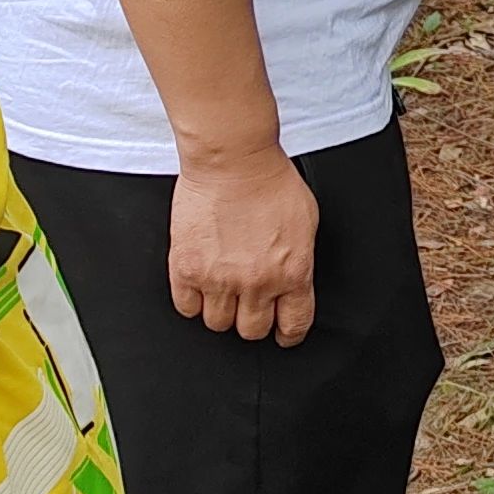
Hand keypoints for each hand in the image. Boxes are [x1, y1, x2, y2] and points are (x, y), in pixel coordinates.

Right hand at [171, 146, 320, 343]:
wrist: (232, 159)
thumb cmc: (270, 180)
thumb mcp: (307, 222)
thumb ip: (300, 259)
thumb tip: (294, 281)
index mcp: (292, 272)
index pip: (293, 326)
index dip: (288, 333)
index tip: (283, 332)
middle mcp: (256, 282)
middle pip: (252, 330)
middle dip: (253, 319)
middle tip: (250, 302)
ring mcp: (218, 279)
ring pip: (218, 324)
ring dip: (222, 310)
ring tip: (224, 289)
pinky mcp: (186, 269)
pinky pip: (187, 308)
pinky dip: (193, 301)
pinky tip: (200, 285)